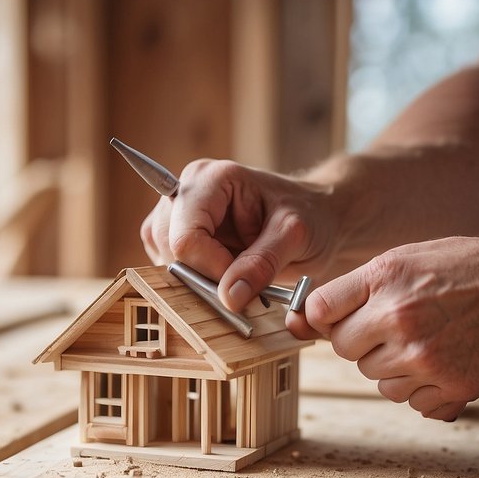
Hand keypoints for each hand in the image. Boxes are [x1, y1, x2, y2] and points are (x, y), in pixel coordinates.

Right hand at [140, 159, 337, 311]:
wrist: (315, 216)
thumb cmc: (309, 217)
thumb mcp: (296, 238)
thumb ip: (262, 264)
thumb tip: (229, 298)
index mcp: (213, 179)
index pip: (187, 238)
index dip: (211, 270)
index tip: (245, 284)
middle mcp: (186, 189)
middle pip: (170, 248)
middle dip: (203, 276)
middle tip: (243, 282)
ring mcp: (176, 210)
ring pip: (163, 257)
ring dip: (196, 277)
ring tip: (236, 271)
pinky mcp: (174, 230)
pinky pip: (166, 262)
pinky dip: (192, 277)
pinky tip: (223, 270)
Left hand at [287, 235, 478, 419]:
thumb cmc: (466, 268)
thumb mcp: (405, 259)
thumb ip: (354, 289)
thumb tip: (301, 322)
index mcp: (384, 280)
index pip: (319, 311)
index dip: (329, 316)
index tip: (346, 315)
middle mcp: (399, 319)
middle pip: (345, 350)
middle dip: (365, 341)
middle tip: (402, 323)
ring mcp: (425, 359)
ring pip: (377, 381)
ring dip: (395, 367)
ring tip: (430, 340)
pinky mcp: (451, 388)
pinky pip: (412, 403)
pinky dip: (423, 390)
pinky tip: (446, 361)